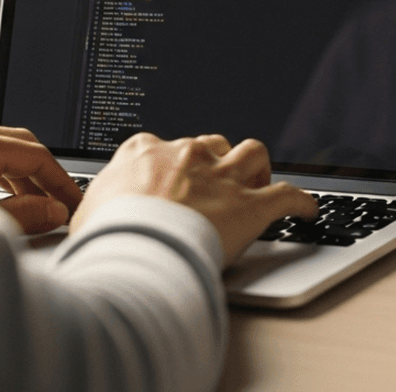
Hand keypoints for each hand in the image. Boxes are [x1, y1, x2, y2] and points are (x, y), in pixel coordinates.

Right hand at [71, 132, 317, 260]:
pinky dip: (302, 203)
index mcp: (146, 153)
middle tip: (218, 184)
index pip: (165, 146)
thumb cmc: (105, 239)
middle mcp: (188, 156)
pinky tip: (308, 211)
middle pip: (212, 144)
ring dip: (258, 168)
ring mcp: (222, 178)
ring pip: (253, 153)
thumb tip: (94, 220)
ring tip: (259, 185)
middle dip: (218, 161)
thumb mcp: (87, 216)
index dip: (174, 163)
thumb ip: (99, 208)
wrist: (134, 251)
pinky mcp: (251, 206)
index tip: (176, 177)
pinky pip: (288, 196)